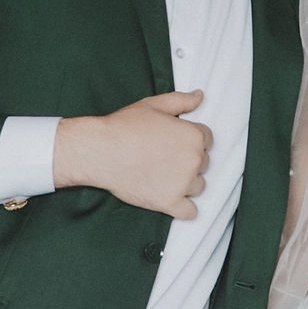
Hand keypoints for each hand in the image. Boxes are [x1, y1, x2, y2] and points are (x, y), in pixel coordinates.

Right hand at [53, 91, 208, 219]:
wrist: (101, 151)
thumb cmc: (124, 126)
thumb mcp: (153, 105)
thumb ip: (181, 100)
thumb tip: (200, 96)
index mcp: (193, 136)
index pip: (207, 140)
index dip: (190, 140)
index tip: (173, 143)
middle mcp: (193, 160)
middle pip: (203, 164)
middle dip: (187, 161)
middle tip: (163, 158)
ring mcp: (183, 183)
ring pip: (198, 186)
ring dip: (186, 183)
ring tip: (162, 176)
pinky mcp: (169, 203)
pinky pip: (190, 212)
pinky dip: (184, 208)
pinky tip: (170, 199)